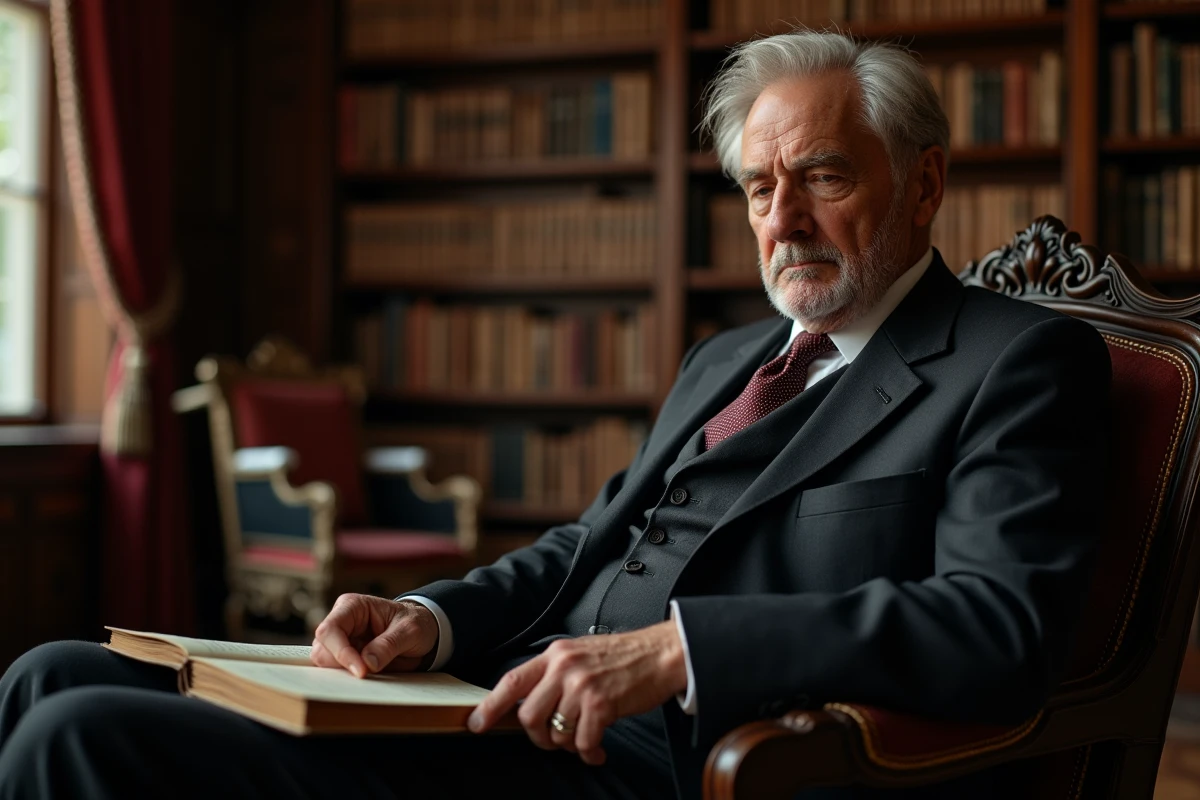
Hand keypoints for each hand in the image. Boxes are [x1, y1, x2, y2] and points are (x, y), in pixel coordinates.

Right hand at [311, 594, 438, 677]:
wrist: (422, 632)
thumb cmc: (415, 623)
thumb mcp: (410, 630)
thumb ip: (389, 644)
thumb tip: (368, 663)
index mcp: (352, 606)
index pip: (330, 629)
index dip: (341, 652)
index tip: (361, 672)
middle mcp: (341, 622)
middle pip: (321, 650)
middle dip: (341, 666)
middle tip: (368, 673)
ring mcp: (340, 641)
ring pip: (324, 664)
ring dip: (344, 673)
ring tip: (371, 671)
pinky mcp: (345, 658)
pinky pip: (336, 673)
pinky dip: (347, 678)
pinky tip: (367, 676)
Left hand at [466, 620, 686, 765]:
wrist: (662, 654)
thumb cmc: (624, 658)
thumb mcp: (581, 654)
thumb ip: (555, 674)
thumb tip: (531, 704)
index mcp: (556, 654)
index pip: (512, 680)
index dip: (490, 706)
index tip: (476, 724)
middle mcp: (564, 667)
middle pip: (528, 715)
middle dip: (539, 737)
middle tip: (555, 740)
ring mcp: (582, 685)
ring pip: (556, 733)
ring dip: (568, 745)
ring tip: (585, 740)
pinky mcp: (601, 704)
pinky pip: (581, 742)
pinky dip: (588, 751)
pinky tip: (598, 749)